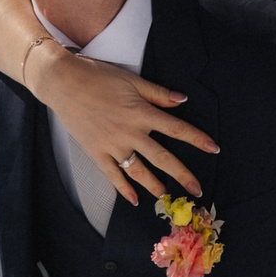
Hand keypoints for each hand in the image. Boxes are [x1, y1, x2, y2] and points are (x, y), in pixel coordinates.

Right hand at [32, 47, 220, 203]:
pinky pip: (113, 176)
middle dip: (182, 175)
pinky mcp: (96, 153)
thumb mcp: (132, 80)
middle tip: (197, 190)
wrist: (62, 83)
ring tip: (167, 196)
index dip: (197, 139)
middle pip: (162, 158)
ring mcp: (112, 145)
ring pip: (139, 171)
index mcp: (141, 113)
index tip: (213, 148)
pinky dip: (124, 189)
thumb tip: (182, 100)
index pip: (176, 129)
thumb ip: (158, 93)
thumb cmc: (97, 76)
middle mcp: (130, 133)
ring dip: (155, 186)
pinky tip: (134, 200)